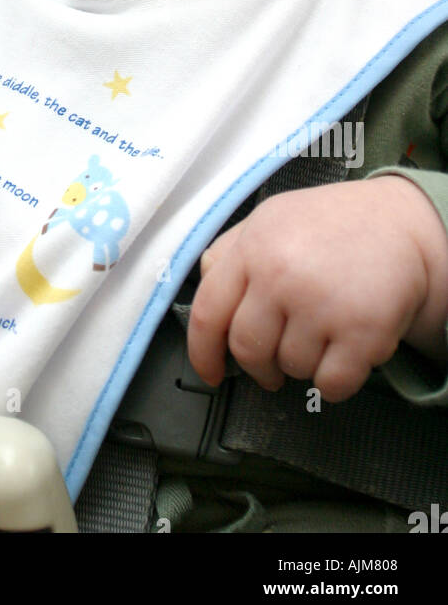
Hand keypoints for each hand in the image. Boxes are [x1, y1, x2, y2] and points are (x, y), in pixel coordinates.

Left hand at [187, 177, 447, 402]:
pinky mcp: (362, 331)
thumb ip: (229, 251)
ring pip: (290, 368)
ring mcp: (321, 303)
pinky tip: (344, 351)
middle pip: (247, 350)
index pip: (207, 313)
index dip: (203, 353)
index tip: (211, 373)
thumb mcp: (270, 219)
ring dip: (303, 363)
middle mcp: (281, 274)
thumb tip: (203, 283)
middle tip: (274, 362)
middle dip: (260, 365)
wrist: (401, 222)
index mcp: (253, 247)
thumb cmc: (332, 224)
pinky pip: (330, 385)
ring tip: (322, 331)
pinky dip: (335, 380)